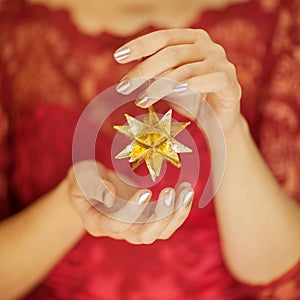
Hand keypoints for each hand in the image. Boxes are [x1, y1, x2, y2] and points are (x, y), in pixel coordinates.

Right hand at [67, 160, 193, 243]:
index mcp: (97, 222)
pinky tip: (186, 192)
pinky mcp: (147, 218)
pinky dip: (179, 209)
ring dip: (176, 214)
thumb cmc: (84, 178)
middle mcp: (118, 230)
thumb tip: (111, 197)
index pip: (116, 225)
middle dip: (161, 217)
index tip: (146, 192)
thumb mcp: (81, 176)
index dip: (133, 212)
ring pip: (160, 232)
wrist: (94, 183)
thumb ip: (92, 185)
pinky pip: (167, 221)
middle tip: (173, 192)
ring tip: (187, 190)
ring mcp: (134, 226)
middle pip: (143, 236)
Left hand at [114, 28, 241, 132]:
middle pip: (171, 53)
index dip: (140, 45)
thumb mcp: (169, 84)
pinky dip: (188, 86)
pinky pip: (207, 80)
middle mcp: (208, 46)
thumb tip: (132, 62)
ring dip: (159, 86)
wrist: (218, 121)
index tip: (118, 57)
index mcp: (193, 40)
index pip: (163, 37)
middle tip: (124, 87)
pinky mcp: (229, 82)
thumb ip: (156, 71)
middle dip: (144, 70)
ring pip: (185, 69)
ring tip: (141, 101)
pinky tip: (172, 94)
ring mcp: (221, 62)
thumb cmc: (191, 100)